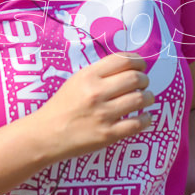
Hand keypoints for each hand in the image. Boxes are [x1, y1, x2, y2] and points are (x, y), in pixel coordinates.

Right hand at [32, 52, 153, 161]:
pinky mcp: (108, 134)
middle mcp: (97, 92)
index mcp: (89, 76)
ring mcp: (103, 114)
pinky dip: (147, 119)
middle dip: (145, 80)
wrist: (45, 134)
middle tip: (143, 85)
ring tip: (145, 100)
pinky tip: (145, 117)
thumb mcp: (76, 81)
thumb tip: (129, 67)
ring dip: (148, 98)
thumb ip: (100, 73)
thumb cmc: (62, 106)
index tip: (140, 66)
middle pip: (136, 78)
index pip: (123, 60)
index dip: (138, 61)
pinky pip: (138, 124)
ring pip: (141, 99)